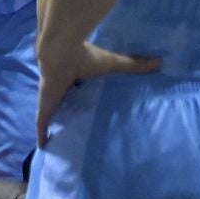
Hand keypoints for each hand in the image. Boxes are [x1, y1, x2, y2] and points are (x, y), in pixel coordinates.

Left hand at [35, 40, 157, 146]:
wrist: (60, 50)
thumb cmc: (85, 56)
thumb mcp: (112, 63)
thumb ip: (133, 64)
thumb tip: (158, 62)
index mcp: (74, 76)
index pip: (76, 89)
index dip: (80, 96)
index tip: (88, 108)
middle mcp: (60, 88)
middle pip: (63, 103)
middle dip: (66, 113)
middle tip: (75, 129)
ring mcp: (50, 98)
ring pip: (51, 114)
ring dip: (53, 124)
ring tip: (59, 140)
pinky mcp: (45, 106)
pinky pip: (41, 123)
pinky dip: (40, 134)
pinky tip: (42, 148)